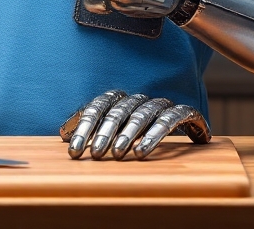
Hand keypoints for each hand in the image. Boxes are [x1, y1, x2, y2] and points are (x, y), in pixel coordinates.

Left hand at [59, 90, 210, 159]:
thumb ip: (93, 130)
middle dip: (105, 132)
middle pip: (119, 111)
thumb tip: (63, 134)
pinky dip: (154, 136)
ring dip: (128, 134)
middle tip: (95, 154)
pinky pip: (169, 120)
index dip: (84, 127)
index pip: (99, 107)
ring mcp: (162, 104)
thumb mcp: (117, 132)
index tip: (73, 152)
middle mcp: (140, 99)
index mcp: (122, 100)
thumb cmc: (145, 132)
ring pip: (142, 115)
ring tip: (118, 155)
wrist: (189, 125)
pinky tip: (142, 153)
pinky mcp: (184, 112)